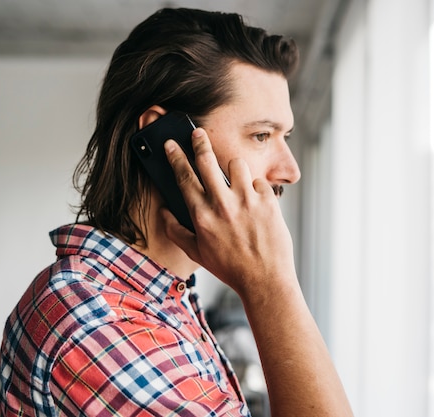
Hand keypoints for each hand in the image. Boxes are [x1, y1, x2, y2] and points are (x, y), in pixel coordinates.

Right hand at [162, 128, 296, 296]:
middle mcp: (222, 204)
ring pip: (237, 164)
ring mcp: (247, 200)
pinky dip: (257, 190)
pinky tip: (257, 205)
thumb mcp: (197, 253)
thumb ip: (176, 231)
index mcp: (202, 215)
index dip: (176, 157)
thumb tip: (165, 212)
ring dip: (235, 171)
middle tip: (198, 133)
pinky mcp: (268, 201)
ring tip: (237, 185)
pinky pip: (260, 182)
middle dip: (199, 142)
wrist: (265, 279)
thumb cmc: (230, 268)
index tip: (171, 144)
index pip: (184, 177)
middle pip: (207, 160)